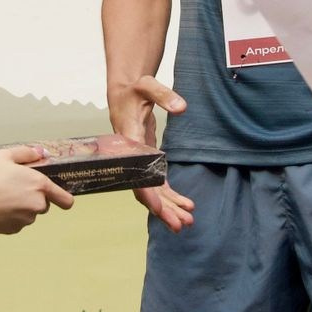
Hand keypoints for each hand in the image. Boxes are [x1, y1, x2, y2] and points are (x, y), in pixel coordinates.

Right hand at [0, 147, 75, 233]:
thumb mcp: (4, 156)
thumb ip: (26, 154)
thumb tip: (39, 153)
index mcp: (39, 185)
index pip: (65, 200)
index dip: (62, 198)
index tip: (57, 197)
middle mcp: (37, 205)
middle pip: (42, 204)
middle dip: (32, 197)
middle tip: (12, 188)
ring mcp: (25, 220)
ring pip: (28, 213)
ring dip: (20, 207)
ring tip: (0, 197)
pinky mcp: (13, 230)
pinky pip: (16, 222)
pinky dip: (9, 217)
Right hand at [111, 74, 194, 230]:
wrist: (125, 92)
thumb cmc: (134, 90)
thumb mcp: (147, 86)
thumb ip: (163, 96)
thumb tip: (181, 107)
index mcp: (129, 142)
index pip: (135, 174)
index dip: (146, 193)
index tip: (158, 208)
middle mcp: (132, 157)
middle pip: (145, 190)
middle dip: (162, 209)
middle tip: (180, 225)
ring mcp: (139, 161)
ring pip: (153, 191)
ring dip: (169, 207)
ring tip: (187, 222)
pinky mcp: (147, 160)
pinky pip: (158, 183)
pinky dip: (171, 196)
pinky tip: (186, 206)